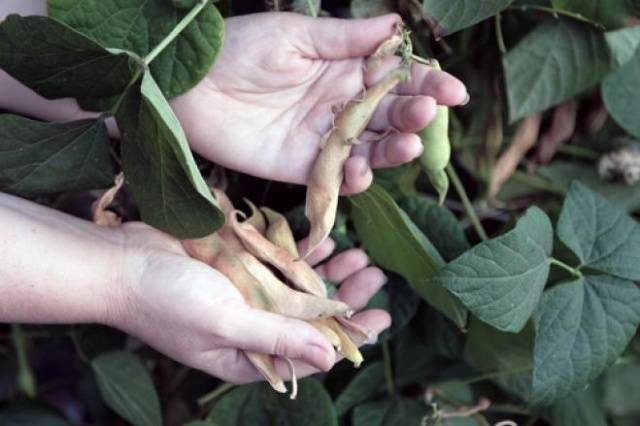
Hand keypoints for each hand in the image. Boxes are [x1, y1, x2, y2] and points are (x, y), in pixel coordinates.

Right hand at [113, 222, 389, 383]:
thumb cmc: (166, 301)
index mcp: (250, 354)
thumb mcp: (225, 324)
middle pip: (312, 317)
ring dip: (331, 274)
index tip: (382, 319)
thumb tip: (330, 359)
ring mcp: (248, 293)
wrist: (121, 262)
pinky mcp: (241, 265)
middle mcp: (254, 326)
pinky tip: (327, 244)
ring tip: (361, 259)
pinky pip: (281, 261)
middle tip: (376, 277)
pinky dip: (304, 254)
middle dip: (347, 299)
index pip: (311, 351)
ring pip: (301, 287)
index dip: (349, 337)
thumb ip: (277, 339)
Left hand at [171, 12, 467, 193]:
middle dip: (414, 117)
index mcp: (345, 70)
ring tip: (406, 145)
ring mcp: (324, 139)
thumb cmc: (239, 49)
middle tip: (427, 114)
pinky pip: (336, 177)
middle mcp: (341, 106)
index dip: (427, 85)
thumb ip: (346, 38)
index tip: (455, 91)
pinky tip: (362, 170)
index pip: (397, 80)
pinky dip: (353, 178)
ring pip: (371, 150)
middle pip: (391, 117)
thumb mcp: (295, 35)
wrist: (189, 85)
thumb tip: (396, 25)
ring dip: (393, 150)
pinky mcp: (302, 166)